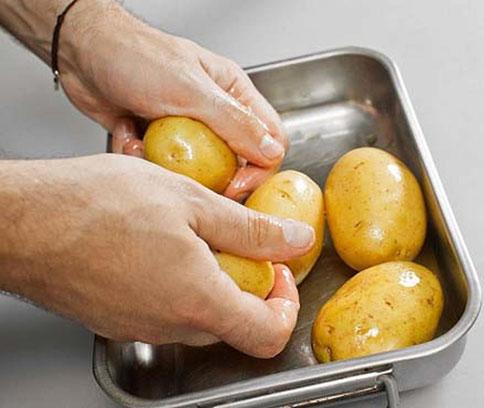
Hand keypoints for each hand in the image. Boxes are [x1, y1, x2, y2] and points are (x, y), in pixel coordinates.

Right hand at [0, 154, 313, 357]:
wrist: (23, 222)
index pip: (268, 334)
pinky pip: (164, 310)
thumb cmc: (97, 205)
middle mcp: (169, 325)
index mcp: (198, 301)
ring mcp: (140, 326)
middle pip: (234, 323)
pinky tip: (162, 244)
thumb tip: (295, 240)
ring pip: (198, 316)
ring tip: (196, 234)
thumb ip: (251, 229)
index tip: (279, 272)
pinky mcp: (117, 318)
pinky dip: (179, 285)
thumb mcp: (192, 202)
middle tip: (239, 243)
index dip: (286, 305)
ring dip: (212, 282)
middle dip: (249, 286)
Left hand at [59, 1, 285, 199]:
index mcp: (234, 96)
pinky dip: (144, 159)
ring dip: (169, 167)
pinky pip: (164, 168)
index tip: (235, 186)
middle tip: (188, 180)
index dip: (259, 169)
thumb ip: (235, 123)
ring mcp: (187, 130)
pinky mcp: (160, 141)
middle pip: (235, 163)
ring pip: (197, 171)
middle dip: (210, 176)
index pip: (270, 140)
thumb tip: (272, 151)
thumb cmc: (135, 56)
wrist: (80, 51)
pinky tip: (129, 137)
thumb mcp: (191, 90)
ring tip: (145, 145)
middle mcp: (216, 115)